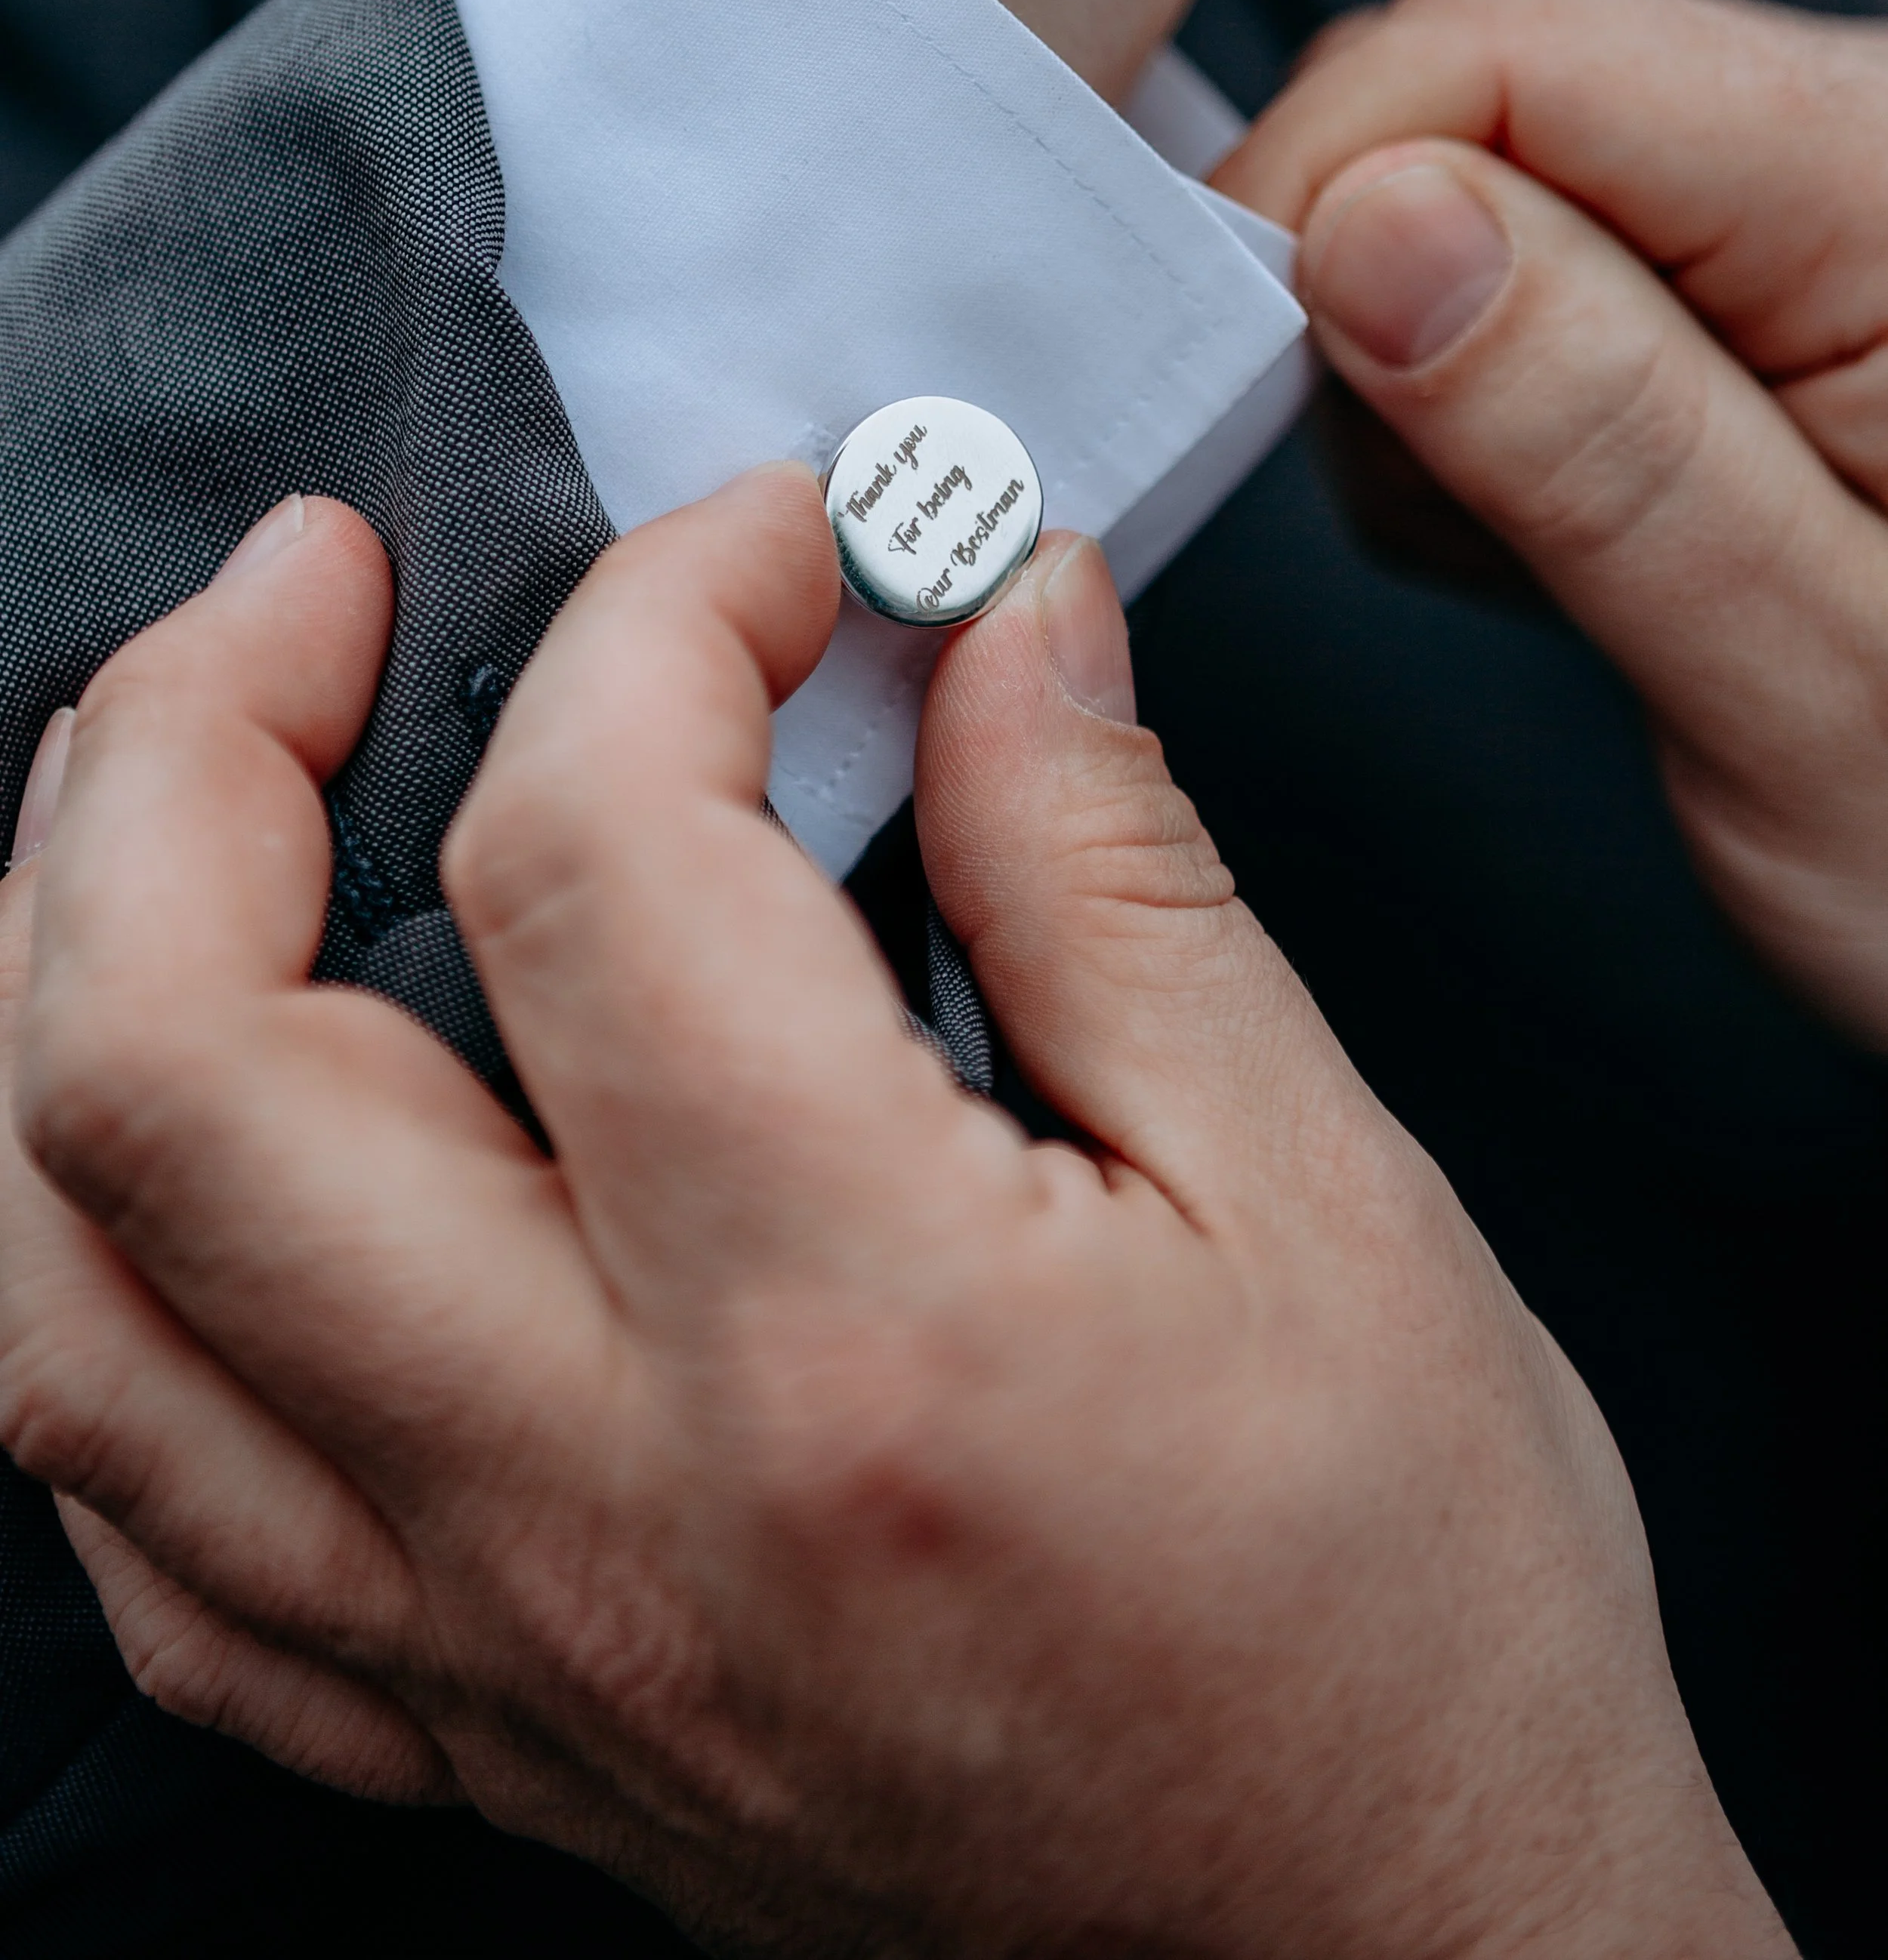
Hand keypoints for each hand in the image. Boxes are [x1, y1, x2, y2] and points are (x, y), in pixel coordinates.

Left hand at [0, 482, 1785, 1955]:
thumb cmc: (1407, 1620)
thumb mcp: (1330, 1189)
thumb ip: (1113, 869)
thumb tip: (994, 610)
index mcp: (841, 1337)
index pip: (587, 860)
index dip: (668, 609)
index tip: (792, 535)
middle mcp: (591, 1500)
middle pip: (168, 1064)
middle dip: (187, 737)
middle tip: (314, 579)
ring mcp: (484, 1639)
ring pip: (56, 1289)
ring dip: (49, 979)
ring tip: (157, 790)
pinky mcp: (468, 1725)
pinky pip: (139, 1514)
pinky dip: (95, 1271)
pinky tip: (188, 1145)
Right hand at [1223, 0, 1887, 1051]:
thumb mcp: (1802, 689)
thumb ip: (1598, 442)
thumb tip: (1362, 229)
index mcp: (1885, 193)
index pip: (1498, 47)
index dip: (1325, 187)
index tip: (1264, 383)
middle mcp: (1858, 141)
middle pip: (1486, 69)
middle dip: (1364, 274)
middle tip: (1439, 508)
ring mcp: (1814, 196)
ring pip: (1488, 158)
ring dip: (1423, 347)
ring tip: (1536, 546)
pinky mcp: (1769, 264)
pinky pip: (1541, 245)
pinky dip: (1484, 383)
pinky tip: (1568, 518)